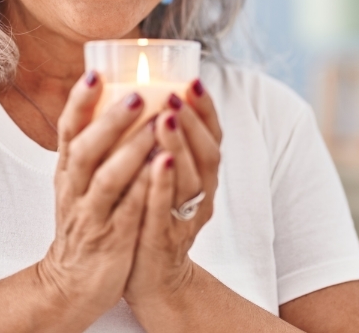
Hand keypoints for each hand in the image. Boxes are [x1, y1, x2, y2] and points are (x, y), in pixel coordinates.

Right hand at [36, 71, 155, 327]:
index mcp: (68, 172)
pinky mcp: (111, 240)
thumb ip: (94, 148)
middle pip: (84, 149)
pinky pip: (127, 212)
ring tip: (157, 126)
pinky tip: (162, 169)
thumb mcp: (80, 184)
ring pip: (106, 179)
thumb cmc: (85, 224)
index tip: (95, 73)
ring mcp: (92, 215)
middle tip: (137, 95)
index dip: (79, 101)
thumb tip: (117, 100)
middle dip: (110, 121)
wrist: (71, 284)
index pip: (68, 130)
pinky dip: (143, 189)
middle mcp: (75, 190)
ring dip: (131, 151)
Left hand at [123, 79, 222, 312]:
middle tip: (175, 94)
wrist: (148, 278)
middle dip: (191, 122)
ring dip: (178, 147)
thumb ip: (162, 144)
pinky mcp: (163, 241)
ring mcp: (183, 219)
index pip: (213, 138)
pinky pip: (164, 210)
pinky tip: (154, 163)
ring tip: (164, 119)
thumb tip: (145, 94)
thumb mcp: (163, 178)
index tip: (193, 80)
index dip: (206, 110)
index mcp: (202, 178)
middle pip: (206, 155)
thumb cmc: (151, 217)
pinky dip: (160, 185)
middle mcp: (200, 196)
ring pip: (188, 180)